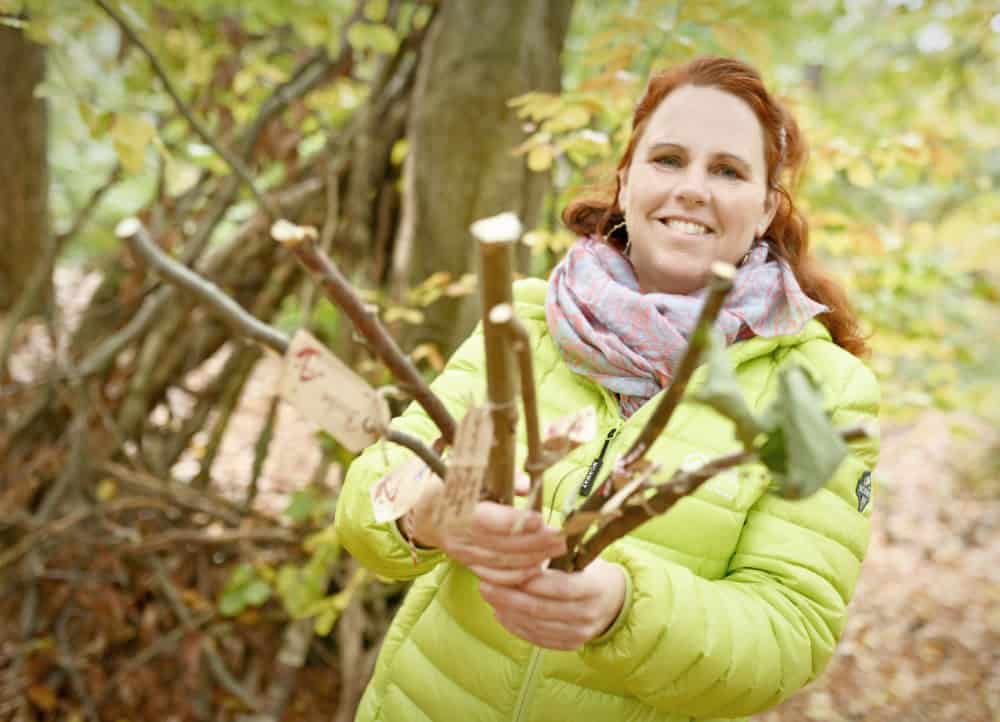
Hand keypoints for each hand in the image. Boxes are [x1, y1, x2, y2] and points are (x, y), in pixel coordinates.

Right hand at [405, 474, 565, 585]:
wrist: (425, 513)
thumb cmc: (451, 486)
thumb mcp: (467, 472)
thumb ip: (497, 477)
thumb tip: (526, 486)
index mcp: (455, 508)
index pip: (486, 520)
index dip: (513, 522)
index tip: (540, 519)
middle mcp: (458, 535)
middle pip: (500, 545)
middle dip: (534, 543)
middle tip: (561, 536)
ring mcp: (463, 554)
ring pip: (501, 562)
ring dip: (532, 558)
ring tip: (556, 549)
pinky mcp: (467, 565)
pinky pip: (494, 576)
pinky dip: (517, 575)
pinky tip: (537, 568)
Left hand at [478, 558, 626, 650]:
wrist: (612, 599)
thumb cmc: (589, 570)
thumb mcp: (580, 557)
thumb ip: (553, 554)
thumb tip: (520, 541)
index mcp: (594, 588)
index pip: (561, 588)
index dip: (533, 582)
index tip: (508, 571)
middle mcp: (588, 614)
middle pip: (542, 609)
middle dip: (509, 597)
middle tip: (485, 584)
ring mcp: (580, 633)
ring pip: (536, 626)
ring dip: (508, 612)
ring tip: (489, 596)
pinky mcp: (570, 644)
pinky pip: (538, 638)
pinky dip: (515, 626)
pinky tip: (500, 612)